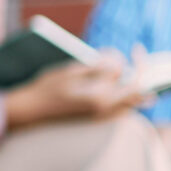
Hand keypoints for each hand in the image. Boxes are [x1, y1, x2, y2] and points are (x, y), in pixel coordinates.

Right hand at [2, 58, 140, 128]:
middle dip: (138, 74)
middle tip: (133, 58)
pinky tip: (115, 85)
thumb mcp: (71, 70)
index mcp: (101, 97)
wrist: (31, 111)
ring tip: (123, 71)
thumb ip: (99, 66)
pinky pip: (121, 110)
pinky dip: (124, 97)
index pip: (133, 79)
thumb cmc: (47, 88)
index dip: (139, 62)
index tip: (136, 48)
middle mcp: (106, 111)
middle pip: (138, 93)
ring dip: (132, 87)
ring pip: (132, 103)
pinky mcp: (97, 122)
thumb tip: (119, 62)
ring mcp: (102, 119)